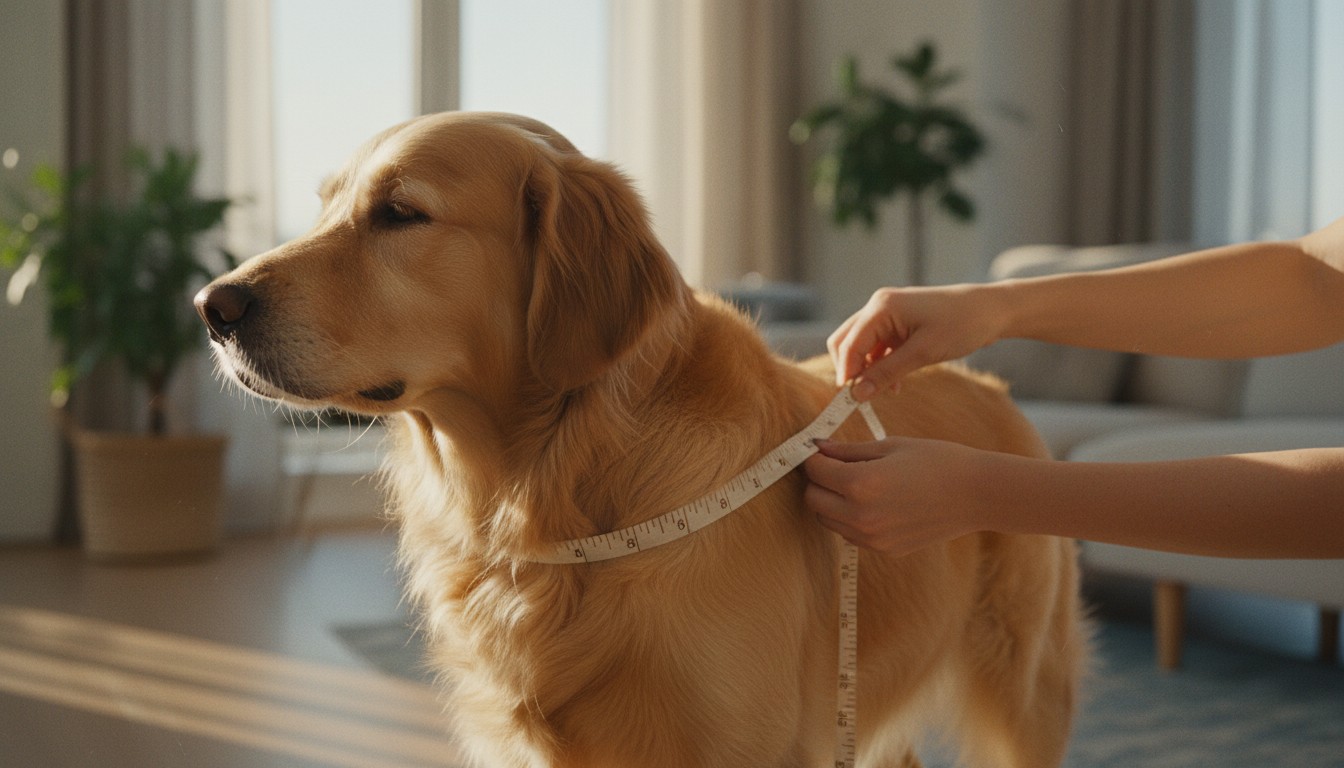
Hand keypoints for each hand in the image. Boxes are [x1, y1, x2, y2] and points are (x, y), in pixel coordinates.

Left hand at [802, 436, 990, 555]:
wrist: (977, 495)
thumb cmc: (937, 461)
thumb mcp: (890, 446)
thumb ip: (848, 450)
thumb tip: (817, 447)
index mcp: (861, 484)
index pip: (815, 471)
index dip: (812, 457)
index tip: (816, 449)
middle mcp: (861, 516)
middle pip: (813, 500)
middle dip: (816, 481)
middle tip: (831, 465)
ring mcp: (872, 537)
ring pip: (828, 520)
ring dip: (830, 501)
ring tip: (853, 482)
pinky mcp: (884, 549)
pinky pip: (850, 533)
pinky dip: (849, 518)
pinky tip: (871, 501)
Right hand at [828, 285, 1005, 399]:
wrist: (992, 311)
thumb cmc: (961, 325)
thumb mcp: (923, 353)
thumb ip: (886, 373)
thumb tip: (856, 394)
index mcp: (881, 307)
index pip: (849, 343)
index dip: (846, 373)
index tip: (849, 400)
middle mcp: (879, 306)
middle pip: (846, 341)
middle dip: (851, 370)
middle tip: (861, 397)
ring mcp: (888, 313)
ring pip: (861, 346)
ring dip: (867, 370)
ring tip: (886, 392)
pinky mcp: (898, 323)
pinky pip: (878, 347)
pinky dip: (881, 365)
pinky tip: (896, 384)